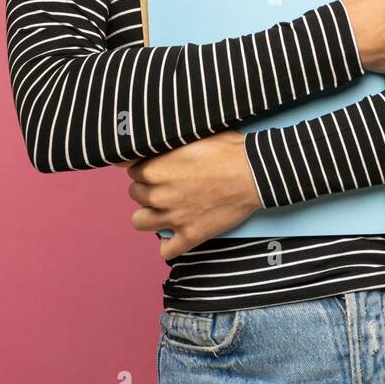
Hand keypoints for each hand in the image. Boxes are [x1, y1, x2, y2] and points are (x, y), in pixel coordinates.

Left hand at [120, 131, 261, 261]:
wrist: (253, 173)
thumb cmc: (227, 149)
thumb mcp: (192, 133)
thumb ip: (168, 141)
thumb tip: (156, 138)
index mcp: (156, 168)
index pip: (132, 170)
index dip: (145, 167)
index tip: (156, 166)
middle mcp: (159, 194)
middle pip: (135, 193)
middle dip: (147, 187)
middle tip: (165, 183)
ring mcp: (173, 218)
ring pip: (139, 221)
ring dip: (149, 214)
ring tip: (164, 207)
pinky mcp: (190, 235)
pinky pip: (165, 250)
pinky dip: (168, 243)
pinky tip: (176, 233)